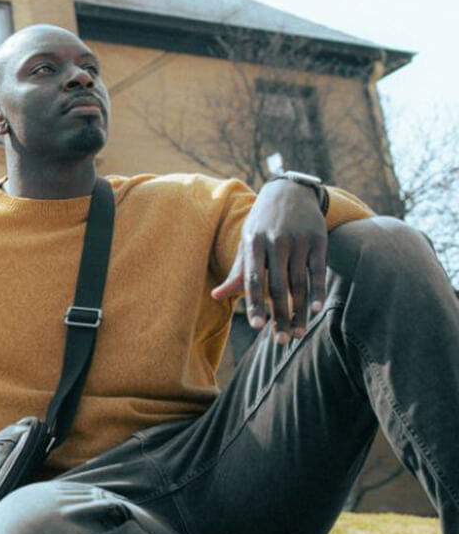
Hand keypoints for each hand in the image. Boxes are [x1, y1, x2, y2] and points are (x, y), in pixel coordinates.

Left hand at [211, 179, 327, 343]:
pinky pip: (317, 271)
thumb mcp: (247, 241)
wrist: (289, 191)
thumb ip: (238, 271)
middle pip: (278, 287)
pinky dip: (317, 292)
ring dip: (300, 312)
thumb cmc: (262, 223)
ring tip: (298, 333)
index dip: (255, 304)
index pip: (253, 279)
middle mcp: (276, 241)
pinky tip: (315, 310)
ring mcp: (299, 240)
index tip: (258, 327)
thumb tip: (216, 296)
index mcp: (253, 242)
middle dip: (280, 316)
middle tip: (282, 341)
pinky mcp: (318, 240)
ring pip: (299, 283)